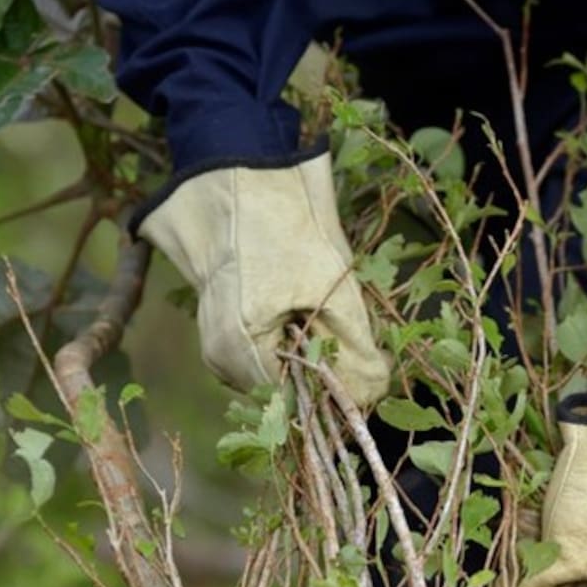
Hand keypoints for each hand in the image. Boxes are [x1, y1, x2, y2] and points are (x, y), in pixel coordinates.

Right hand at [138, 150, 390, 404]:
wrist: (240, 179)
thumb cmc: (288, 228)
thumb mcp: (333, 289)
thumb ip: (353, 350)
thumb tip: (371, 397)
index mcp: (240, 347)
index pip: (297, 406)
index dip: (334, 393)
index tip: (357, 364)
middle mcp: (219, 356)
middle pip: (284, 392)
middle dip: (317, 369)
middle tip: (331, 322)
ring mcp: (214, 345)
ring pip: (274, 373)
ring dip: (301, 354)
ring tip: (305, 306)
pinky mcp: (218, 332)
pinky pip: (260, 354)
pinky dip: (283, 340)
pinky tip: (290, 305)